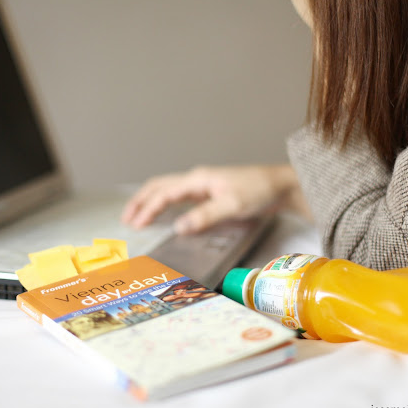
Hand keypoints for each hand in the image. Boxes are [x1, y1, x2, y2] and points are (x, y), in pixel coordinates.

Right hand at [121, 164, 309, 233]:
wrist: (281, 185)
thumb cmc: (259, 191)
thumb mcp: (232, 205)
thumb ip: (205, 216)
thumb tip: (178, 227)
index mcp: (198, 179)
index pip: (164, 193)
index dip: (148, 209)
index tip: (136, 225)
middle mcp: (197, 179)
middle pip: (160, 186)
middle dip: (141, 201)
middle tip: (127, 219)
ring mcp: (203, 185)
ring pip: (168, 189)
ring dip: (151, 201)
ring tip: (138, 216)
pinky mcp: (210, 192)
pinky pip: (180, 196)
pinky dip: (165, 203)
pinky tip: (164, 214)